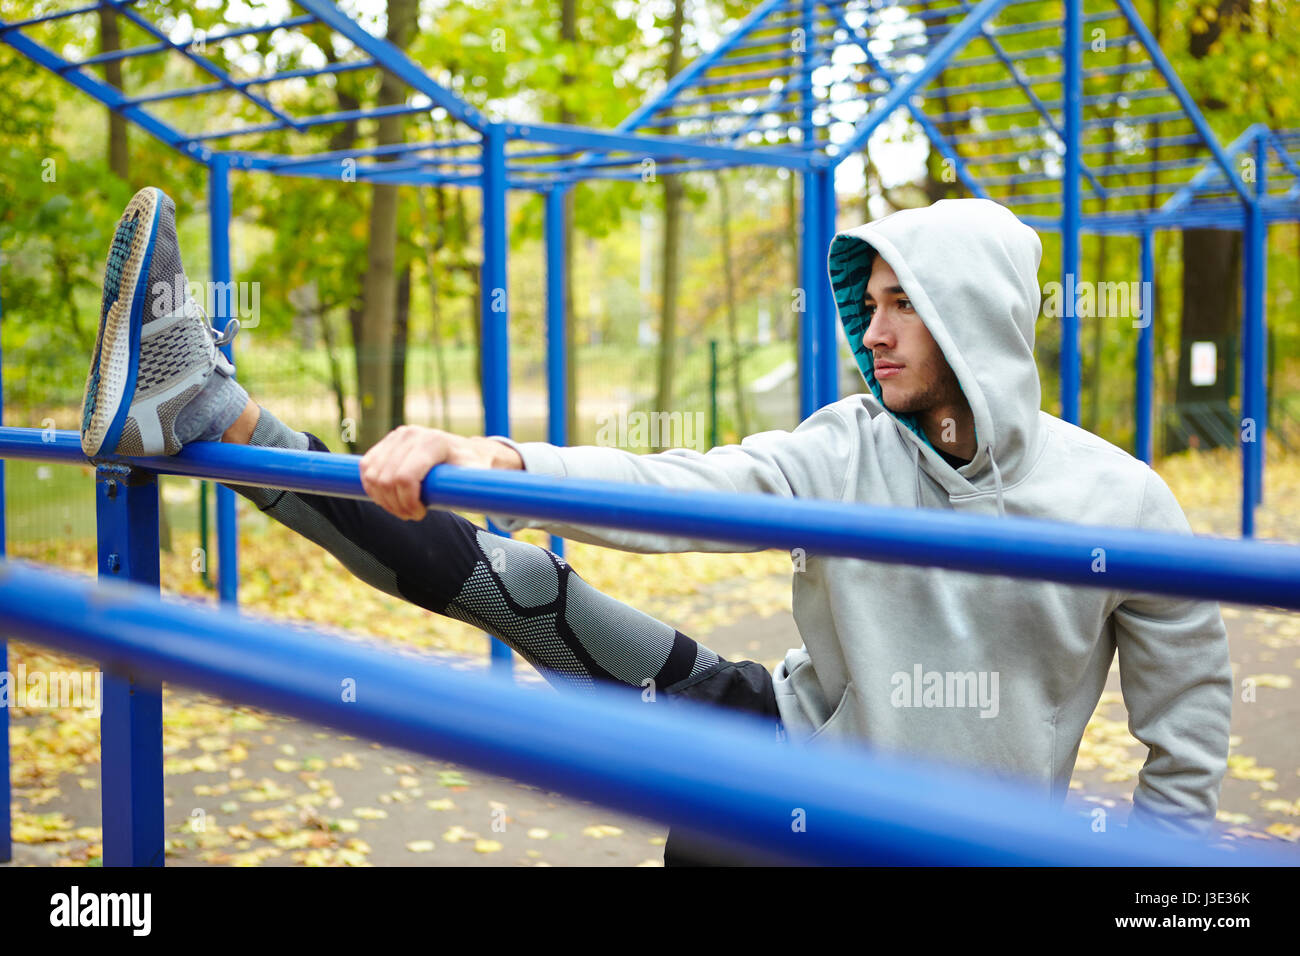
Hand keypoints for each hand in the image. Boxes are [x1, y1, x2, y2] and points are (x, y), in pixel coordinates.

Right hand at [359, 425, 522, 520]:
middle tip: (412, 515)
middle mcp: (411, 434)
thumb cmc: (474, 468)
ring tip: (403, 508)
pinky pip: (366, 469)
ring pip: (372, 476)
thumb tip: (475, 496)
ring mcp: (396, 436)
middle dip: (396, 505)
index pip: (404, 478)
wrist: (468, 453)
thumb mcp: (478, 477)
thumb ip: (473, 485)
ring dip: (383, 499)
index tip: (420, 514)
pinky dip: (373, 489)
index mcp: (433, 442)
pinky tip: (390, 498)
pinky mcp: (386, 443)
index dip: (407, 503)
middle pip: (385, 480)